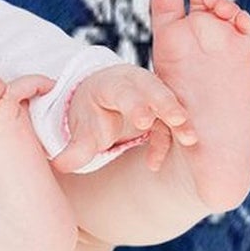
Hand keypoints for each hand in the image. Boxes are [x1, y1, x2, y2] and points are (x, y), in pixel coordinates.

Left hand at [51, 63, 196, 174]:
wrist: (101, 100)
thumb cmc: (91, 112)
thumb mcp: (81, 128)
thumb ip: (74, 148)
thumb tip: (59, 166)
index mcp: (111, 85)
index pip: (124, 91)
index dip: (135, 104)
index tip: (144, 121)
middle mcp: (135, 85)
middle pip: (154, 90)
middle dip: (166, 105)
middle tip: (178, 119)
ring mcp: (152, 95)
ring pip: (170, 104)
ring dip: (180, 121)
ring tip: (190, 139)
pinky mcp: (163, 109)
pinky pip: (169, 124)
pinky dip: (167, 141)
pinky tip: (153, 164)